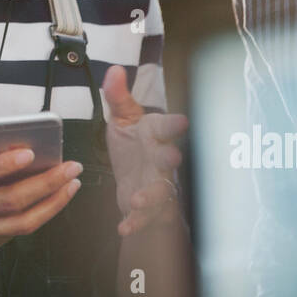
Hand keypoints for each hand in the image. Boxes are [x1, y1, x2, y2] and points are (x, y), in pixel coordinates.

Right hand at [0, 123, 82, 258]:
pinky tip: (50, 199)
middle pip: (8, 202)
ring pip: (18, 224)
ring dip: (51, 203)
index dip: (4, 166)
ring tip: (70, 184)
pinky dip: (37, 216)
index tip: (30, 153)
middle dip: (46, 184)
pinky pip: (13, 234)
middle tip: (70, 167)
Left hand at [102, 66, 189, 235]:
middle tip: (172, 157)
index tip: (182, 121)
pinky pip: (146, 216)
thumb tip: (114, 69)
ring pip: (161, 190)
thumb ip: (117, 96)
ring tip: (138, 200)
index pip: (167, 126)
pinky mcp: (149, 207)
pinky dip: (136, 222)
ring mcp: (157, 184)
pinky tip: (124, 227)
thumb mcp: (122, 119)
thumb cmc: (133, 146)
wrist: (133, 182)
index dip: (174, 124)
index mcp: (155, 134)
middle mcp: (160, 159)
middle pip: (169, 158)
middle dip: (171, 157)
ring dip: (151, 195)